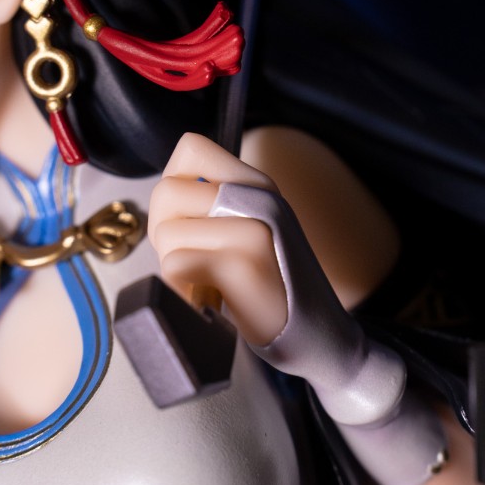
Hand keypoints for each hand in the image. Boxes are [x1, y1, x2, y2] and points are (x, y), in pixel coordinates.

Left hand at [148, 132, 287, 346]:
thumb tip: (167, 194)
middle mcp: (258, 197)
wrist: (318, 336)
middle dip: (166, 233)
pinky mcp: (243, 264)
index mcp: (257, 184)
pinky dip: (183, 289)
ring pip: (167, 232)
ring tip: (207, 282)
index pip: (191, 148)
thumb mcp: (251, 230)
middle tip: (194, 261)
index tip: (190, 222)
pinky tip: (209, 299)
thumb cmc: (272, 289)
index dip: (175, 186)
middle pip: (166, 192)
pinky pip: (176, 264)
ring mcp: (254, 228)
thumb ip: (213, 205)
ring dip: (175, 266)